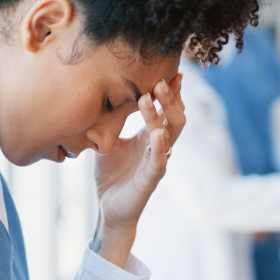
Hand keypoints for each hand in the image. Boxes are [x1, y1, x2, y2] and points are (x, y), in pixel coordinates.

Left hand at [92, 73, 184, 266]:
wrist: (108, 210)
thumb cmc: (112, 176)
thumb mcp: (109, 142)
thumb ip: (112, 121)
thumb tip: (104, 95)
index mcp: (150, 137)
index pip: (166, 110)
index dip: (171, 92)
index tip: (170, 70)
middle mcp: (158, 148)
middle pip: (175, 117)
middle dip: (170, 97)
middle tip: (161, 78)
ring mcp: (157, 163)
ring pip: (170, 134)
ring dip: (163, 113)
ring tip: (155, 94)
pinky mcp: (150, 181)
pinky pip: (159, 162)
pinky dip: (160, 147)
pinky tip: (158, 132)